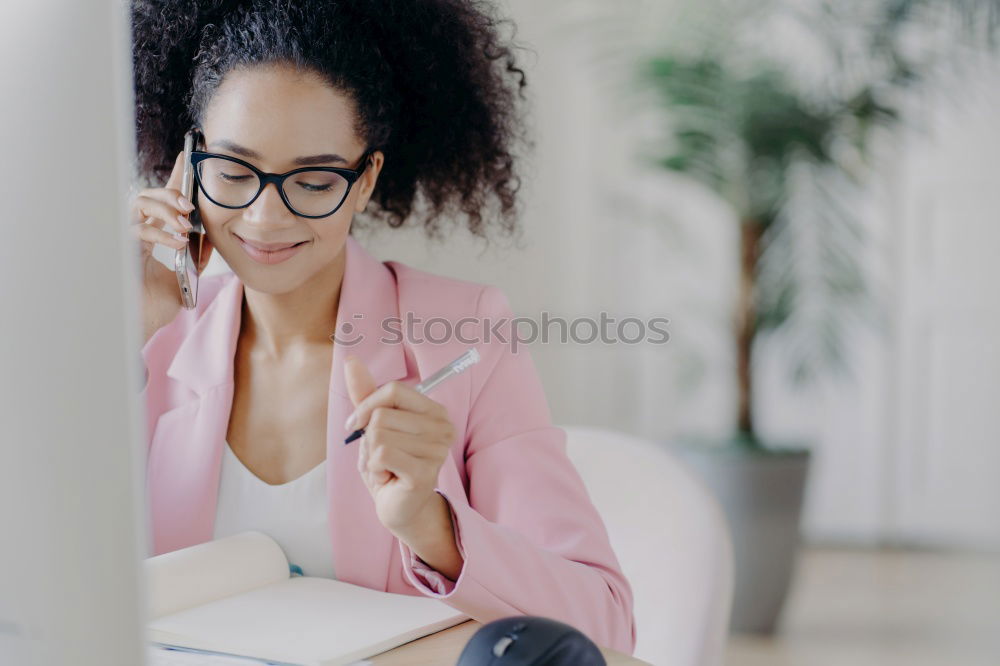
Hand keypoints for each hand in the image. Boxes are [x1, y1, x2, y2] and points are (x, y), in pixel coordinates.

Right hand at [128, 150, 214, 342]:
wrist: (141, 326)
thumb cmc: (157, 304)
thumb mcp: (187, 277)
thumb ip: (197, 256)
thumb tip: (211, 237)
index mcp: (153, 235)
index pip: (164, 200)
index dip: (176, 178)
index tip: (190, 157)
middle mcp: (137, 233)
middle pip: (148, 195)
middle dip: (171, 193)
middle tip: (190, 205)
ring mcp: (127, 240)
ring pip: (139, 203)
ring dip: (164, 208)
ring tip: (184, 222)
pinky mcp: (121, 251)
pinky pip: (136, 229)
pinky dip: (159, 233)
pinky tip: (176, 242)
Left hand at [343, 355, 456, 533]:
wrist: (399, 507)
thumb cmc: (389, 464)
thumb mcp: (374, 425)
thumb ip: (366, 393)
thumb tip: (350, 360)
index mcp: (434, 411)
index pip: (394, 389)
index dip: (368, 406)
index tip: (358, 424)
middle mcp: (443, 428)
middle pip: (383, 414)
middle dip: (369, 438)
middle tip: (380, 456)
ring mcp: (437, 451)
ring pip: (379, 435)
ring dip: (370, 455)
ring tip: (385, 467)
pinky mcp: (424, 473)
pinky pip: (381, 454)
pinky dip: (374, 468)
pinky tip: (387, 477)